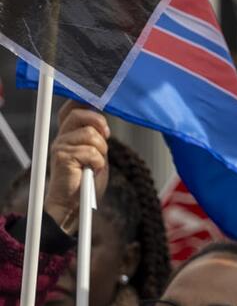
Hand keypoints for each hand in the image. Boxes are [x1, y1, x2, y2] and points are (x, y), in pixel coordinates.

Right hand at [45, 103, 108, 232]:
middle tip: (106, 137)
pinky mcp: (62, 156)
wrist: (73, 205)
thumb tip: (103, 118)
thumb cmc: (87, 180)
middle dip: (99, 123)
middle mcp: (61, 136)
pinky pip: (91, 151)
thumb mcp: (97, 153)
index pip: (73, 107)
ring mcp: (59, 145)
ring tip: (95, 163)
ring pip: (90, 134)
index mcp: (69, 133)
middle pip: (79, 113)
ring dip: (101, 150)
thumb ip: (98, 136)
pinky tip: (92, 171)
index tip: (101, 102)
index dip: (86, 100)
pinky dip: (98, 163)